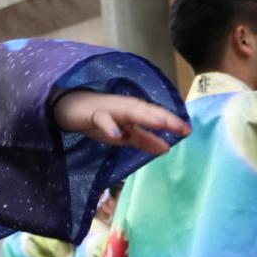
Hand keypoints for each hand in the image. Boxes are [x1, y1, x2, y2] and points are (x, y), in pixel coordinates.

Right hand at [53, 91, 190, 155]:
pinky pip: (102, 120)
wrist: (68, 107)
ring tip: (161, 123)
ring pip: (129, 112)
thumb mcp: (123, 134)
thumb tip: (167, 149)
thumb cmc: (98, 118)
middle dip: (165, 118)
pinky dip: (109, 125)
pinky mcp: (92, 113)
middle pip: (147, 111)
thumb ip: (143, 140)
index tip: (188, 131)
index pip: (155, 116)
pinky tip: (116, 134)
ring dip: (145, 116)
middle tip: (183, 127)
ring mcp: (109, 108)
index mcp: (134, 112)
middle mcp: (125, 107)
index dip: (172, 122)